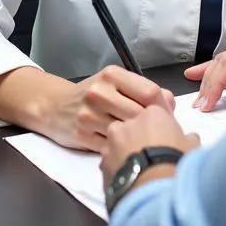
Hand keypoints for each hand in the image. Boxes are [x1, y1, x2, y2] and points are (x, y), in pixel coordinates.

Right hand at [39, 66, 174, 151]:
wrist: (55, 106)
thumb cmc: (92, 95)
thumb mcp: (115, 83)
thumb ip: (142, 90)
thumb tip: (170, 102)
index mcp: (111, 75)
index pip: (150, 92)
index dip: (164, 108)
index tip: (168, 117)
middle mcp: (99, 92)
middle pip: (141, 115)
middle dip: (153, 127)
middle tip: (159, 135)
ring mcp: (90, 115)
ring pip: (128, 133)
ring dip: (139, 140)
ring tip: (143, 143)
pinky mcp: (83, 136)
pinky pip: (113, 147)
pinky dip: (122, 150)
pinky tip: (126, 149)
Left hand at [100, 104, 198, 189]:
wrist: (153, 192)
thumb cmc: (176, 164)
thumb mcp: (192, 149)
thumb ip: (188, 139)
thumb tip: (189, 138)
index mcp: (151, 114)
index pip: (155, 115)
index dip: (160, 129)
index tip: (166, 142)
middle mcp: (127, 123)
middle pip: (134, 127)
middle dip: (140, 138)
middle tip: (151, 157)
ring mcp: (111, 142)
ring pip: (118, 144)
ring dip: (124, 152)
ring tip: (138, 171)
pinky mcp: (101, 163)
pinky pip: (110, 162)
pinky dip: (117, 169)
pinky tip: (128, 181)